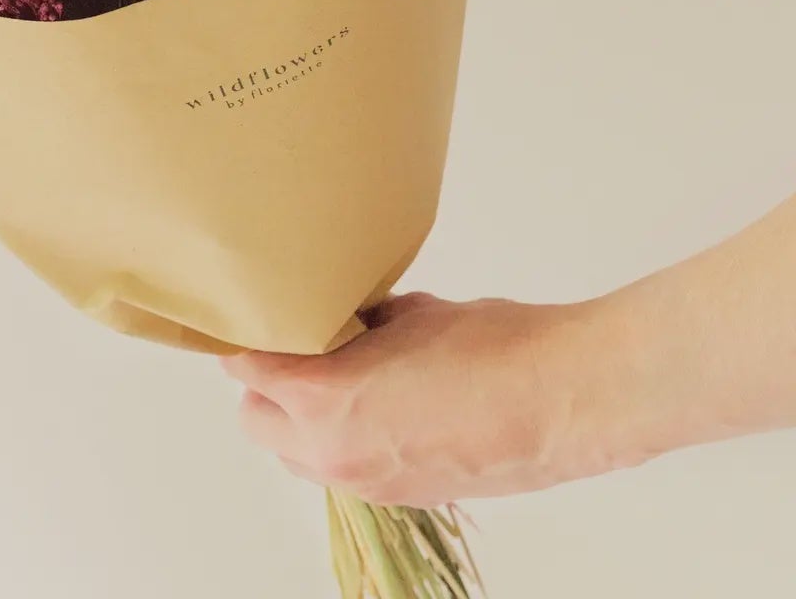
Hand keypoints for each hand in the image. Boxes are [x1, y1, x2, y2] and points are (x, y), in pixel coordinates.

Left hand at [221, 292, 637, 507]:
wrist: (565, 399)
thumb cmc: (493, 346)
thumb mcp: (407, 312)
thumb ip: (354, 318)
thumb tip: (337, 313)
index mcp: (323, 399)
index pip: (244, 367)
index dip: (249, 333)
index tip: (260, 311)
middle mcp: (333, 451)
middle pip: (255, 417)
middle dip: (265, 379)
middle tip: (294, 339)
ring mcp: (366, 482)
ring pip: (294, 452)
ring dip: (298, 415)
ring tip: (337, 370)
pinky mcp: (400, 496)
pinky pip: (341, 467)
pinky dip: (341, 438)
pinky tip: (380, 399)